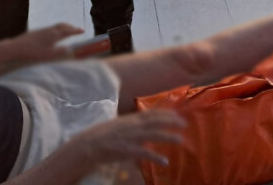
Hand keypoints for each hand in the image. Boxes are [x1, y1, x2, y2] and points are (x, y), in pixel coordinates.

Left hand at [9, 23, 83, 64]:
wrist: (16, 47)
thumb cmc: (34, 52)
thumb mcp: (49, 55)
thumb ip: (60, 51)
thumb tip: (70, 49)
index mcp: (54, 35)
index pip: (68, 31)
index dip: (76, 31)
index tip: (83, 30)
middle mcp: (49, 30)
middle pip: (63, 25)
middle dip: (70, 27)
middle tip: (76, 29)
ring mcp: (42, 30)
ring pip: (56, 26)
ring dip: (63, 27)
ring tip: (66, 30)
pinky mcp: (37, 32)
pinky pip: (51, 27)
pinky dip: (57, 29)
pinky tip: (53, 34)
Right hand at [70, 110, 186, 167]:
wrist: (88, 144)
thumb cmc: (101, 135)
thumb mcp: (117, 125)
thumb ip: (130, 125)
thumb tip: (141, 125)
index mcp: (130, 119)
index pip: (151, 113)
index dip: (165, 112)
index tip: (176, 113)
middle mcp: (133, 125)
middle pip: (156, 121)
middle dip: (171, 121)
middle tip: (185, 124)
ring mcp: (131, 137)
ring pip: (154, 134)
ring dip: (169, 137)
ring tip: (181, 140)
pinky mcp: (128, 150)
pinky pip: (145, 153)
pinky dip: (156, 157)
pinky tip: (164, 161)